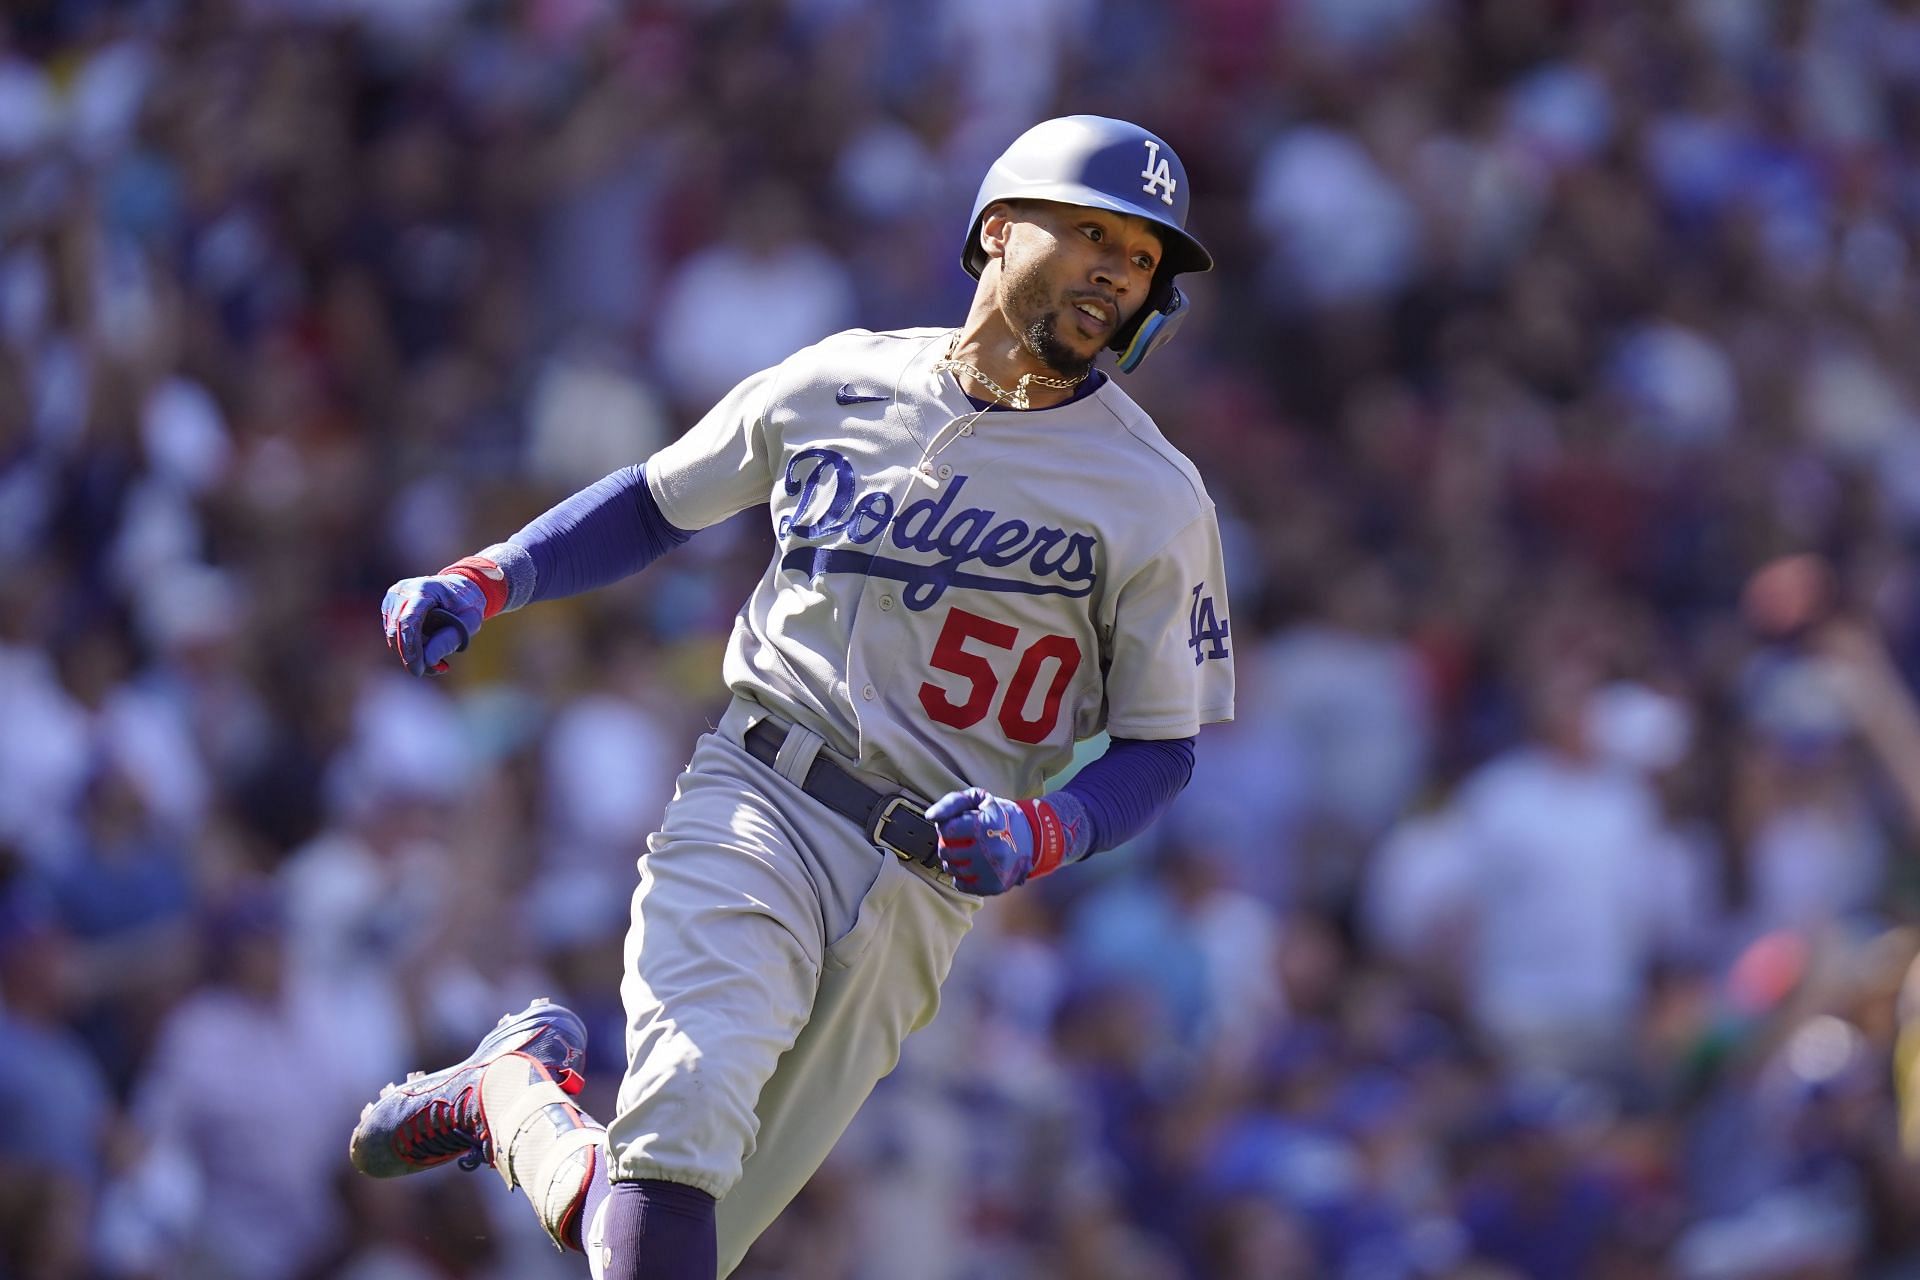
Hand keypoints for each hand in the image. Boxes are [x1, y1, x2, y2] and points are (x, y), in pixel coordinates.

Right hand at [381, 572, 488, 675]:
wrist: (458, 586)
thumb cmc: (466, 604)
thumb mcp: (470, 621)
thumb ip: (450, 639)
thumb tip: (428, 660)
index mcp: (424, 588)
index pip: (409, 621)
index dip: (411, 648)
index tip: (419, 670)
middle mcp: (403, 590)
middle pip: (397, 630)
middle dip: (410, 656)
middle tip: (429, 671)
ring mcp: (394, 597)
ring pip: (393, 634)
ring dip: (409, 653)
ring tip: (435, 662)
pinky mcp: (390, 606)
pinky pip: (393, 633)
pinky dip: (406, 646)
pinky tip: (426, 650)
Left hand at [926, 788, 1080, 894]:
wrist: (1033, 838)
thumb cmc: (1000, 816)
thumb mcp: (980, 799)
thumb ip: (952, 802)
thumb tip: (930, 816)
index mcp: (988, 824)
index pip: (946, 829)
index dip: (947, 826)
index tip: (957, 824)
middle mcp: (992, 849)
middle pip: (946, 851)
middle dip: (947, 844)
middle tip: (959, 840)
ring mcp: (994, 870)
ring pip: (952, 869)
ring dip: (952, 861)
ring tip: (965, 853)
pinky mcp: (995, 886)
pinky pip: (962, 885)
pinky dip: (961, 877)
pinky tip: (971, 867)